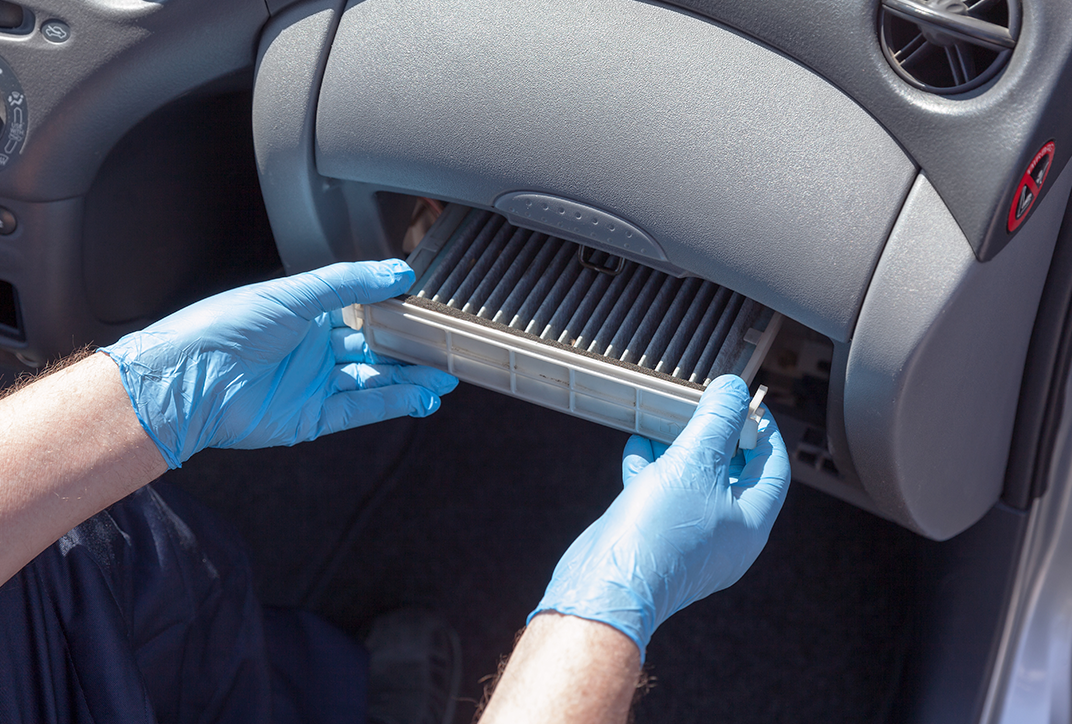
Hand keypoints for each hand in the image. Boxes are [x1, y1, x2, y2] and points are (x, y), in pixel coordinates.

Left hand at [102, 260, 457, 467]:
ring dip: (410, 379)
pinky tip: (420, 396)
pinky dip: (393, 402)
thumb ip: (350, 283)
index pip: (362, 310)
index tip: (428, 306)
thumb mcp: (295, 293)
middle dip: (411, 350)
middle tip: (447, 348)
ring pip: (375, 380)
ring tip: (445, 376)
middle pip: (374, 349)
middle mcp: (313, 350)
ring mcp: (315, 385)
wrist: (190, 379)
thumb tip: (399, 273)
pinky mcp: (313, 418)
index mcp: (306, 315)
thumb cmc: (228, 327)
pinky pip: (362, 408)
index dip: (395, 310)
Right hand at [530, 375, 790, 660]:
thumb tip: (733, 390)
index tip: (748, 403)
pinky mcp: (658, 540)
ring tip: (668, 420)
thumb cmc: (660, 533)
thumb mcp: (696, 462)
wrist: (608, 584)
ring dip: (682, 449)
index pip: (774, 468)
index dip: (764, 431)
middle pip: (733, 474)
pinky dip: (654, 469)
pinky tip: (638, 446)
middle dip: (717, 436)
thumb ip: (718, 421)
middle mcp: (727, 536)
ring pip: (694, 484)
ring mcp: (691, 540)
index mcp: (751, 523)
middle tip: (705, 406)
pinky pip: (664, 498)